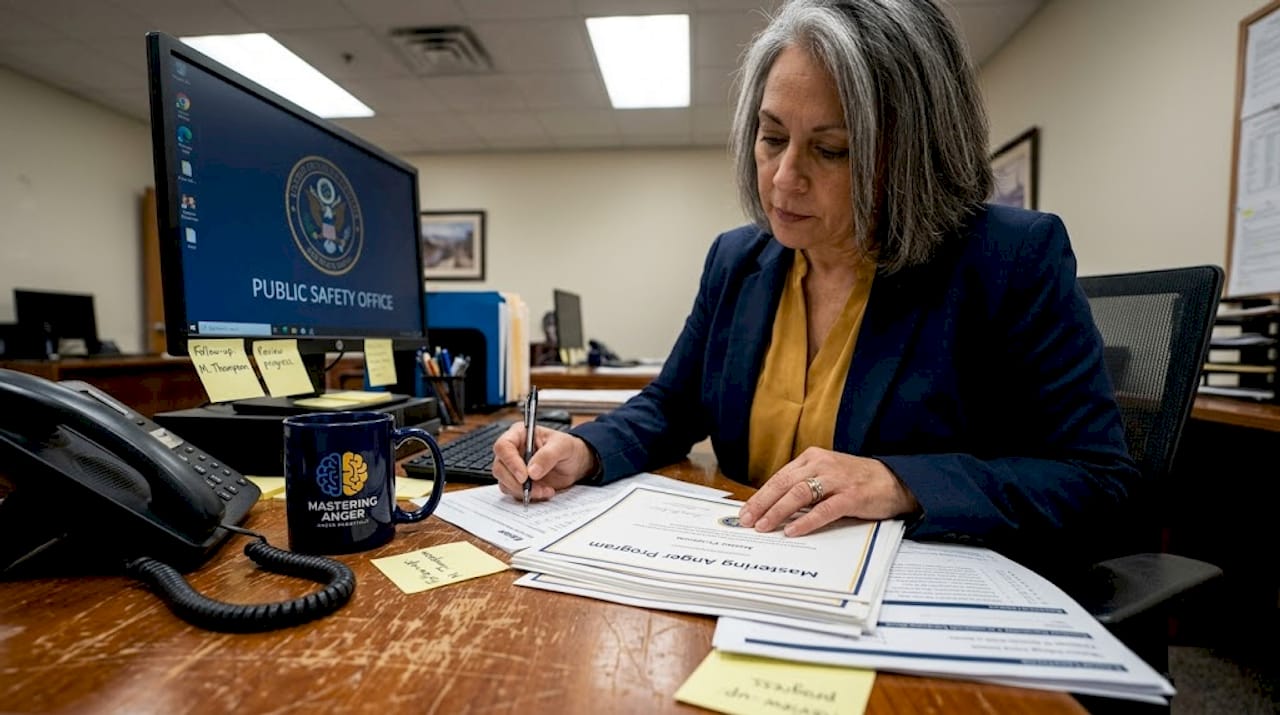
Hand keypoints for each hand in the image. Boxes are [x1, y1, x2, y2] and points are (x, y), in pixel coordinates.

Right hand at [492, 423, 596, 501]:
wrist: (574, 464)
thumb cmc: (567, 448)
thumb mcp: (563, 446)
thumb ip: (548, 455)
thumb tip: (532, 471)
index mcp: (519, 434)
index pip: (503, 446)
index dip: (510, 462)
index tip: (524, 476)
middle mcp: (512, 451)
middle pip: (499, 467)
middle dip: (515, 481)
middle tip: (532, 488)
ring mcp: (513, 468)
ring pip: (504, 482)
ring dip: (523, 491)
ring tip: (545, 490)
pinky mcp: (517, 482)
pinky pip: (514, 492)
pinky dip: (528, 496)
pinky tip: (545, 492)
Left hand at [738, 447, 918, 536]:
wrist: (895, 480)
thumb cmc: (856, 480)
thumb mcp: (826, 475)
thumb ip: (803, 486)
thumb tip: (774, 507)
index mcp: (812, 458)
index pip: (779, 478)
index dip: (760, 496)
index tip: (745, 512)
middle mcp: (822, 465)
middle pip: (784, 484)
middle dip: (762, 504)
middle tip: (747, 521)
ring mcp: (837, 480)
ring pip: (800, 494)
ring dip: (778, 511)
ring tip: (764, 526)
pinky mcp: (852, 496)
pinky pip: (824, 509)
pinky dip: (806, 521)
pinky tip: (793, 530)